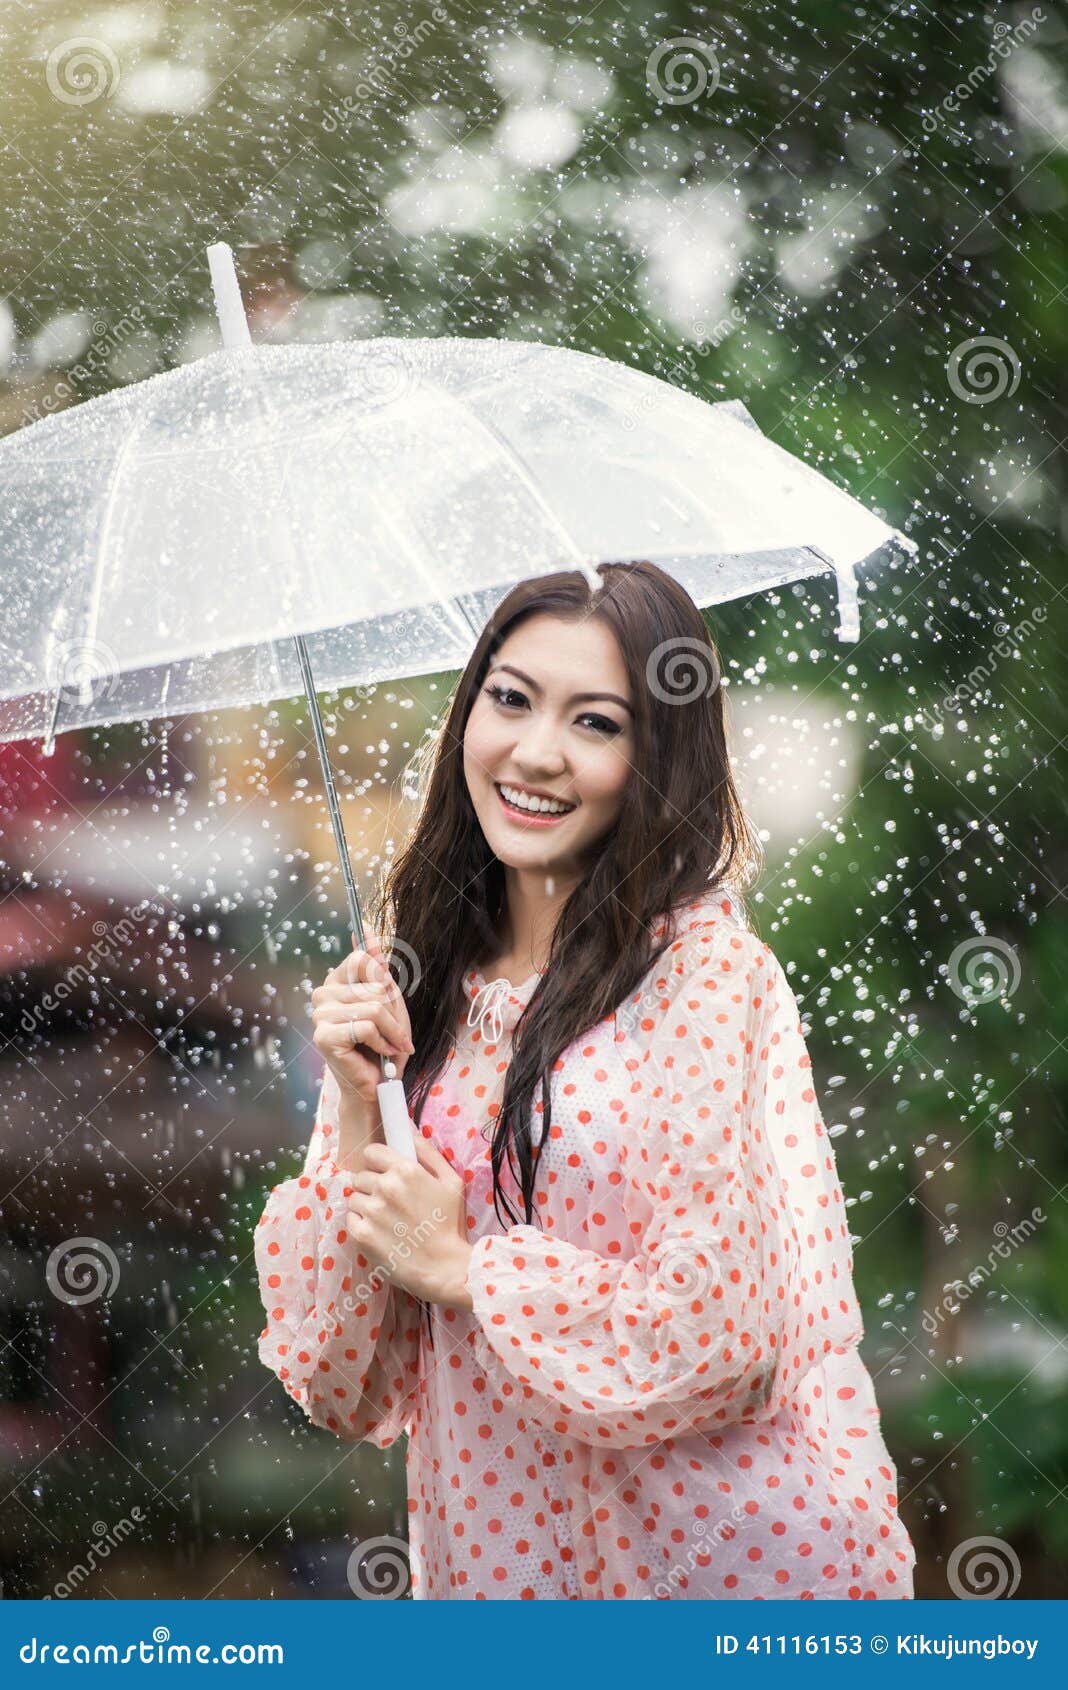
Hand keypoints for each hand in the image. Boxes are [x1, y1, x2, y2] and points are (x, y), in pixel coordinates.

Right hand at [310, 927, 414, 1104]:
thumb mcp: (388, 999)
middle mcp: (323, 993)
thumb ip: (377, 966)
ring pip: (375, 1006)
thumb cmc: (383, 1042)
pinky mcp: (324, 1036)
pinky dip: (383, 1042)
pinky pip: (367, 1026)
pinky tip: (380, 1053)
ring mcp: (320, 1014)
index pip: (363, 958)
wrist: (378, 1084)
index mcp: (336, 980)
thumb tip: (366, 928)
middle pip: (376, 983)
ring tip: (391, 1045)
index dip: (385, 979)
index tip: (389, 998)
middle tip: (394, 1034)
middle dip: (395, 1012)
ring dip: (393, 1030)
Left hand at [345, 1134, 473, 1310]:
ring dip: (365, 1206)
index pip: (371, 1152)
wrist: (445, 1267)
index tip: (385, 1174)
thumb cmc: (450, 1224)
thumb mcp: (451, 1181)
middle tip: (389, 1203)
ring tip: (385, 1221)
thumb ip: (428, 1152)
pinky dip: (361, 1225)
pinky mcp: (361, 1234)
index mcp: (406, 1170)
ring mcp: (371, 1211)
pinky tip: (380, 1234)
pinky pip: (350, 1220)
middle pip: (360, 1176)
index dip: (378, 1163)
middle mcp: (385, 1186)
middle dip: (372, 1186)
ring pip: (353, 1198)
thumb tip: (408, 1128)